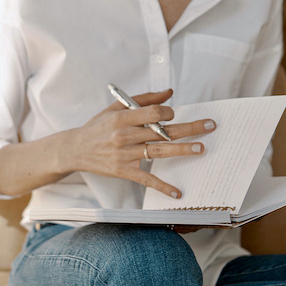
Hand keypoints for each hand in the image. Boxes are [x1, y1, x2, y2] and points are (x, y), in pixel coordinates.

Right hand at [64, 89, 215, 198]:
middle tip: (209, 126)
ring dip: (182, 150)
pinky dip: (163, 187)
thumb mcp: (115, 108)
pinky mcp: (123, 171)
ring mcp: (124, 155)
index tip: (173, 114)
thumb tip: (169, 93)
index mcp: (122, 118)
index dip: (167, 112)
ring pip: (158, 152)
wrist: (75, 149)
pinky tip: (177, 192)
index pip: (153, 113)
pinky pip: (146, 179)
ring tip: (201, 148)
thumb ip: (143, 99)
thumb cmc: (97, 127)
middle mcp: (124, 136)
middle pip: (162, 131)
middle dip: (188, 128)